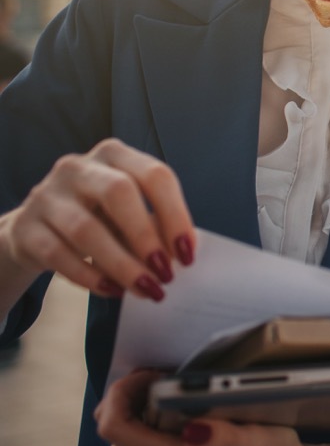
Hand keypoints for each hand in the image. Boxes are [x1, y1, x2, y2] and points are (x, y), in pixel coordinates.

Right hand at [0, 138, 194, 301]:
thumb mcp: (128, 213)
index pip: (154, 175)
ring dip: (122, 264)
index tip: (188, 254)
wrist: (37, 229)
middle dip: (146, 236)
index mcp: (115, 155)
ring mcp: (48, 194)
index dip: (176, 214)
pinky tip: (112, 290)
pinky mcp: (25, 227)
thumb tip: (180, 255)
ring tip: (144, 288)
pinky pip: (58, 254)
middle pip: (119, 192)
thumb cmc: (98, 217)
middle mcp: (79, 167)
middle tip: (165, 273)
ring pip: (86, 229)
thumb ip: (154, 225)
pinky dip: (90, 276)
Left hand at [96, 370, 319, 445]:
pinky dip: (149, 412)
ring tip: (172, 385)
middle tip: (162, 374)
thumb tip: (194, 430)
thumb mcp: (256, 445)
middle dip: (129, 392)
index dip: (122, 393)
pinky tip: (179, 403)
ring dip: (139, 401)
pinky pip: (140, 435)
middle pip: (114, 426)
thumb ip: (224, 438)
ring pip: (125, 430)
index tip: (152, 374)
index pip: (114, 426)